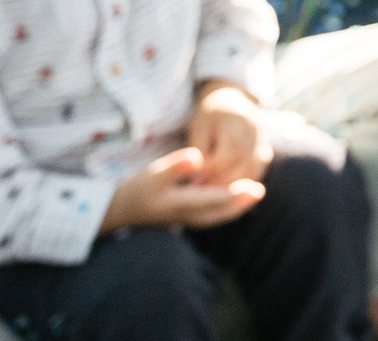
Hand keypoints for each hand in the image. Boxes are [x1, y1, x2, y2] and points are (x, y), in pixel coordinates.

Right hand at [102, 146, 265, 232]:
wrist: (118, 208)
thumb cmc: (136, 189)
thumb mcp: (153, 174)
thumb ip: (175, 166)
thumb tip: (198, 158)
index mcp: (180, 205)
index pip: (213, 201)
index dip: (233, 194)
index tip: (253, 187)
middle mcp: (186, 216)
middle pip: (219, 213)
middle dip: (239, 204)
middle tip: (259, 191)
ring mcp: (185, 219)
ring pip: (215, 216)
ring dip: (234, 207)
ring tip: (253, 193)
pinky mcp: (183, 216)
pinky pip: (209, 214)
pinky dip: (224, 207)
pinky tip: (233, 196)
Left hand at [188, 82, 271, 184]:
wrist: (229, 99)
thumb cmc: (209, 116)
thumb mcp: (198, 128)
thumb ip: (199, 152)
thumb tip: (197, 180)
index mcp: (235, 120)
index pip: (225, 155)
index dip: (210, 172)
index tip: (194, 183)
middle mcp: (254, 129)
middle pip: (241, 164)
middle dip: (222, 182)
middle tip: (204, 194)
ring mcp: (263, 138)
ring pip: (254, 169)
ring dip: (236, 185)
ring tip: (216, 195)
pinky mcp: (266, 147)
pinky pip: (259, 169)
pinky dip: (247, 181)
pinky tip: (231, 189)